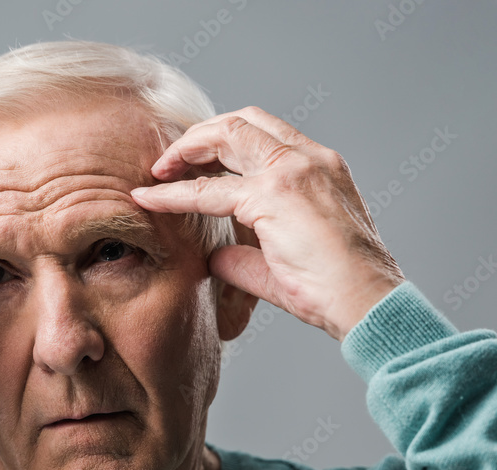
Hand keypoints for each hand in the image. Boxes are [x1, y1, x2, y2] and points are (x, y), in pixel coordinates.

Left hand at [130, 106, 404, 341]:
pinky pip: (208, 189)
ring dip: (185, 149)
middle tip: (167, 161)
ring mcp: (293, 171)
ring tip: (157, 171)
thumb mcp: (282, 260)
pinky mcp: (274, 195)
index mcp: (320, 166)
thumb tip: (214, 256)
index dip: (220, 142)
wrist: (367, 302)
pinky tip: (149, 198)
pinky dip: (173, 193)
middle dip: (198, 135)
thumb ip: (245, 253)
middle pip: (241, 121)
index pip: (264, 133)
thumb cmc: (333, 288)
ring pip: (226, 135)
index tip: (191, 161)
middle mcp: (309, 158)